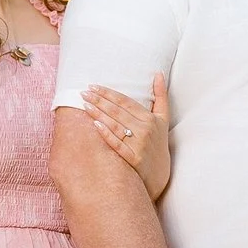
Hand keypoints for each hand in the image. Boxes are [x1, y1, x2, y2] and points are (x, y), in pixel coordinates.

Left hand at [83, 74, 168, 197]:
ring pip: (115, 125)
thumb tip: (158, 73)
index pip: (125, 102)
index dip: (108, 93)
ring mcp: (139, 145)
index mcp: (150, 118)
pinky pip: (117, 143)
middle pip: (118, 111)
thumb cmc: (158, 143)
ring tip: (85, 104)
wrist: (160, 174)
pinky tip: (95, 124)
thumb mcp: (163, 119)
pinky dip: (106, 133)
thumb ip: (161, 95)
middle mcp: (145, 130)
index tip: (94, 86)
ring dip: (99, 113)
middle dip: (99, 100)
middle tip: (83, 93)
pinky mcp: (133, 159)